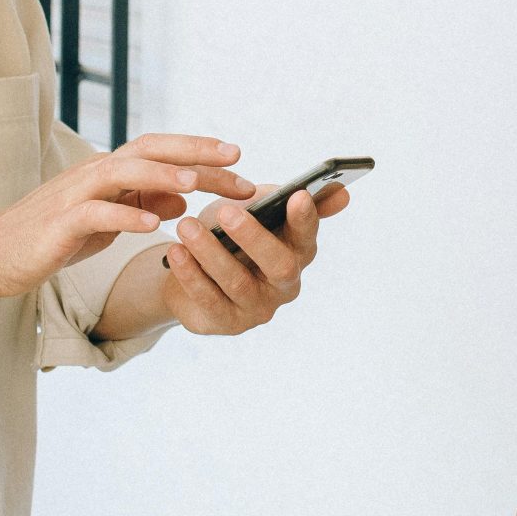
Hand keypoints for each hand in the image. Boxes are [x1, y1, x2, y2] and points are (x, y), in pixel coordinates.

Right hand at [0, 136, 251, 300]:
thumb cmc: (52, 237)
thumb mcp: (107, 222)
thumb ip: (142, 206)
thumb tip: (182, 201)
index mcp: (110, 173)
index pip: (161, 152)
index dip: (199, 151)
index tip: (240, 159)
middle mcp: (95, 174)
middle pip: (150, 151)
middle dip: (193, 152)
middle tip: (235, 157)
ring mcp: (75, 194)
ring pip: (123, 173)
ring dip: (162, 176)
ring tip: (196, 183)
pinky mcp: (60, 222)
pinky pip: (96, 214)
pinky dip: (125, 216)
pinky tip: (153, 226)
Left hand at [157, 182, 350, 335]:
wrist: (191, 271)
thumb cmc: (230, 235)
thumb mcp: (253, 211)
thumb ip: (283, 198)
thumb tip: (341, 192)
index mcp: (298, 252)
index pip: (307, 235)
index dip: (305, 218)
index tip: (298, 195)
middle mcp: (284, 284)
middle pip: (279, 265)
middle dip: (253, 237)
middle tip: (226, 211)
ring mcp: (258, 308)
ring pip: (237, 282)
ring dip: (210, 252)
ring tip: (186, 225)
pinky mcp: (227, 323)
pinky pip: (209, 299)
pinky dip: (190, 273)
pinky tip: (175, 252)